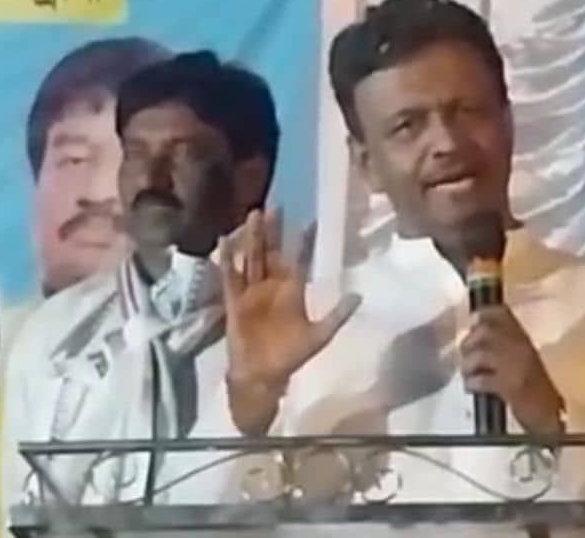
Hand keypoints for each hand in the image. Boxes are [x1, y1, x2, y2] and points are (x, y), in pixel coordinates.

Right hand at [220, 209, 359, 433]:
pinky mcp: (235, 302)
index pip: (299, 260)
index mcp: (292, 291)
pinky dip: (228, 261)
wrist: (262, 377)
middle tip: (275, 206)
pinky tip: (225, 242)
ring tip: (254, 215)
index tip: (308, 220)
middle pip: (272, 252)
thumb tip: (359, 296)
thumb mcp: (319, 335)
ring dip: (252, 238)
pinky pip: (230, 278)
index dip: (303, 242)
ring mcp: (252, 292)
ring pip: (252, 259)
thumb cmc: (290, 356)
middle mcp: (271, 286)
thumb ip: (337, 315)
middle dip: (273, 231)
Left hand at [459, 306, 564, 434]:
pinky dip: (472, 383)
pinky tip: (473, 388)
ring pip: (480, 355)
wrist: (551, 414)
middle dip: (469, 343)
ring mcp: (516, 366)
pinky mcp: (510, 386)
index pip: (501, 313)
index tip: (474, 322)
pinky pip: (481, 379)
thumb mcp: (522, 358)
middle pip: (485, 331)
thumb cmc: (534, 388)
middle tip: (466, 356)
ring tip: (468, 375)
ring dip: (468, 366)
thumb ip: (503, 343)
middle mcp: (521, 347)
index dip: (483, 314)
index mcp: (523, 338)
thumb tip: (474, 333)